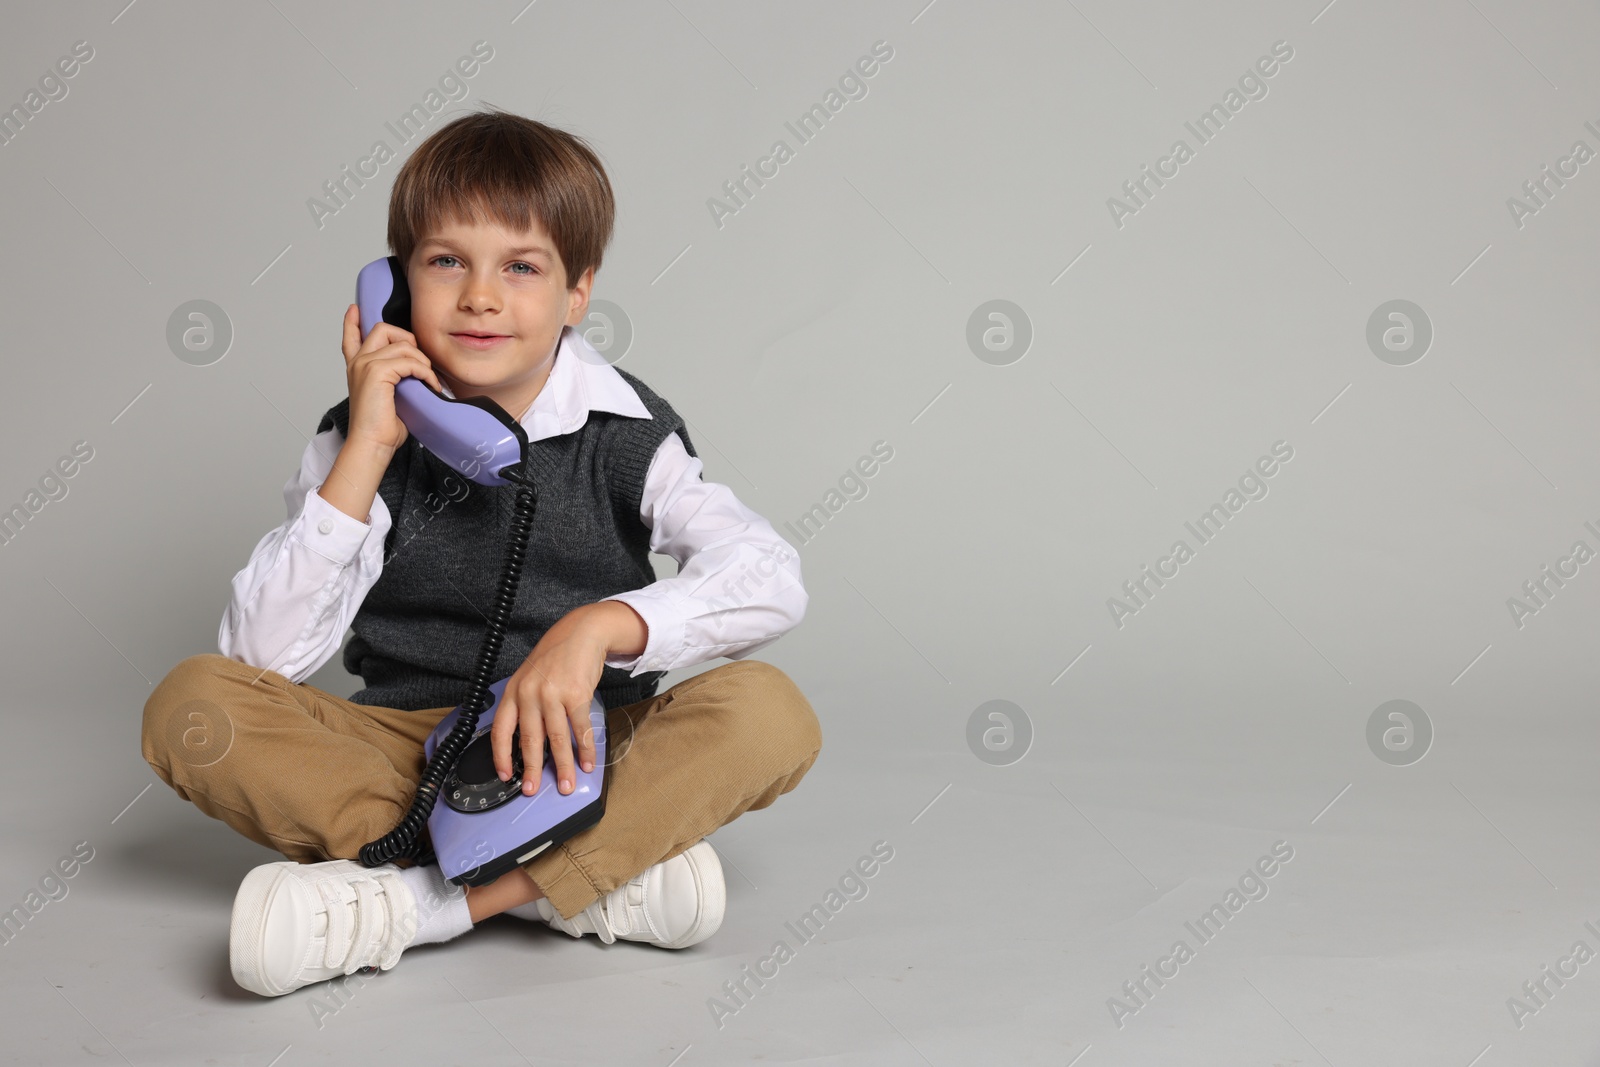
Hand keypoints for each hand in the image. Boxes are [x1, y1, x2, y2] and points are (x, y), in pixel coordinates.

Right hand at [339, 303, 445, 452]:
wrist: (372, 443)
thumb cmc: (382, 428)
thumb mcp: (390, 397)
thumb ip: (395, 378)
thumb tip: (416, 373)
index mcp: (357, 368)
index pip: (351, 337)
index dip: (353, 321)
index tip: (355, 309)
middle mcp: (358, 362)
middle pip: (383, 328)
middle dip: (408, 339)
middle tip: (420, 363)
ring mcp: (365, 364)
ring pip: (402, 344)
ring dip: (423, 361)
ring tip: (429, 381)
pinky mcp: (376, 371)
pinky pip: (411, 361)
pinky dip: (426, 373)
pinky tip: (431, 386)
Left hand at [491, 605, 608, 795]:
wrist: (580, 633)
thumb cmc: (555, 658)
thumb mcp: (529, 678)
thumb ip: (525, 706)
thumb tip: (529, 742)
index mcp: (513, 692)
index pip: (501, 730)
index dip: (501, 756)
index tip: (506, 775)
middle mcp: (530, 694)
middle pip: (529, 740)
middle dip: (532, 770)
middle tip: (532, 790)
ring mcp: (553, 694)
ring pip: (556, 739)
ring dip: (563, 766)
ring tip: (566, 784)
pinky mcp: (577, 694)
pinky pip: (580, 729)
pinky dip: (585, 749)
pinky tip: (587, 763)